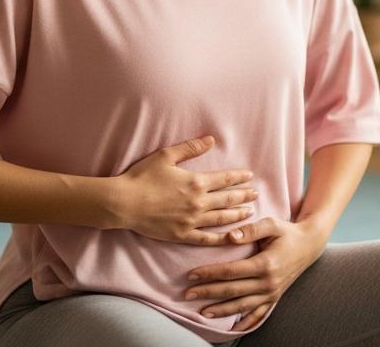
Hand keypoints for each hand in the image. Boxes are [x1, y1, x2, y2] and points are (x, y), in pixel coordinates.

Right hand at [115, 134, 258, 244]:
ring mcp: (192, 221)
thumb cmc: (142, 177)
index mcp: (196, 182)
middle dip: (244, 196)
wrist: (123, 203)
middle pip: (228, 199)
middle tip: (255, 194)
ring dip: (238, 215)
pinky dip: (221, 239)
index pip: (225, 179)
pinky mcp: (182, 235)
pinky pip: (207, 239)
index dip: (239, 177)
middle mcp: (198, 203)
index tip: (250, 176)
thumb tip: (211, 140)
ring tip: (249, 212)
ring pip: (222, 219)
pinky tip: (231, 238)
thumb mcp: (166, 156)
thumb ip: (190, 148)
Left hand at [183, 216, 328, 329]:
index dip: (209, 273)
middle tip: (187, 294)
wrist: (309, 245)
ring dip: (221, 310)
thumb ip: (250, 229)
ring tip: (202, 313)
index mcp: (265, 263)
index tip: (191, 274)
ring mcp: (272, 293)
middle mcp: (268, 282)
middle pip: (232, 290)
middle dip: (208, 292)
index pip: (231, 271)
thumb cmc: (287, 232)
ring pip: (242, 306)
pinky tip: (232, 328)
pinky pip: (258, 314)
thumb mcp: (272, 224)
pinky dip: (246, 323)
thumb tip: (230, 237)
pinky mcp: (274, 298)